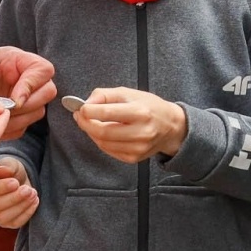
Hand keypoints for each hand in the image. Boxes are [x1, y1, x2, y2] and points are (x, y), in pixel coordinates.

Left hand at [0, 46, 56, 139]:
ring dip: (18, 120)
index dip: (32, 86)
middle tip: (4, 113)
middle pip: (48, 91)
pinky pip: (26, 125)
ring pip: (39, 111)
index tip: (13, 101)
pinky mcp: (19, 113)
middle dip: (27, 106)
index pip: (43, 69)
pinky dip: (11, 129)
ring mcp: (24, 95)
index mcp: (14, 60)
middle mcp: (24, 76)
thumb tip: (1, 108)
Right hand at [0, 160, 38, 228]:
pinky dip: (27, 213)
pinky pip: (14, 223)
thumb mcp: (10, 163)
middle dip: (13, 198)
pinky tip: (34, 201)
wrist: (17, 181)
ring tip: (33, 193)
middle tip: (28, 189)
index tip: (15, 183)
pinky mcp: (3, 223)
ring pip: (2, 217)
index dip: (0, 187)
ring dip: (21, 206)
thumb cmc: (10, 170)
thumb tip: (2, 171)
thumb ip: (7, 165)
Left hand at [72, 87, 187, 162]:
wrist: (171, 127)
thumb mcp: (130, 93)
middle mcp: (140, 132)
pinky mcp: (134, 158)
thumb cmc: (149, 106)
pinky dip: (100, 141)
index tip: (80, 107)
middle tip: (79, 115)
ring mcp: (138, 148)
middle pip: (102, 131)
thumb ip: (105, 95)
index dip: (88, 111)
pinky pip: (109, 150)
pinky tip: (101, 132)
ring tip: (89, 122)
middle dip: (85, 123)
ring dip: (91, 132)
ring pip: (103, 143)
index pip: (107, 113)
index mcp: (140, 112)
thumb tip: (86, 103)